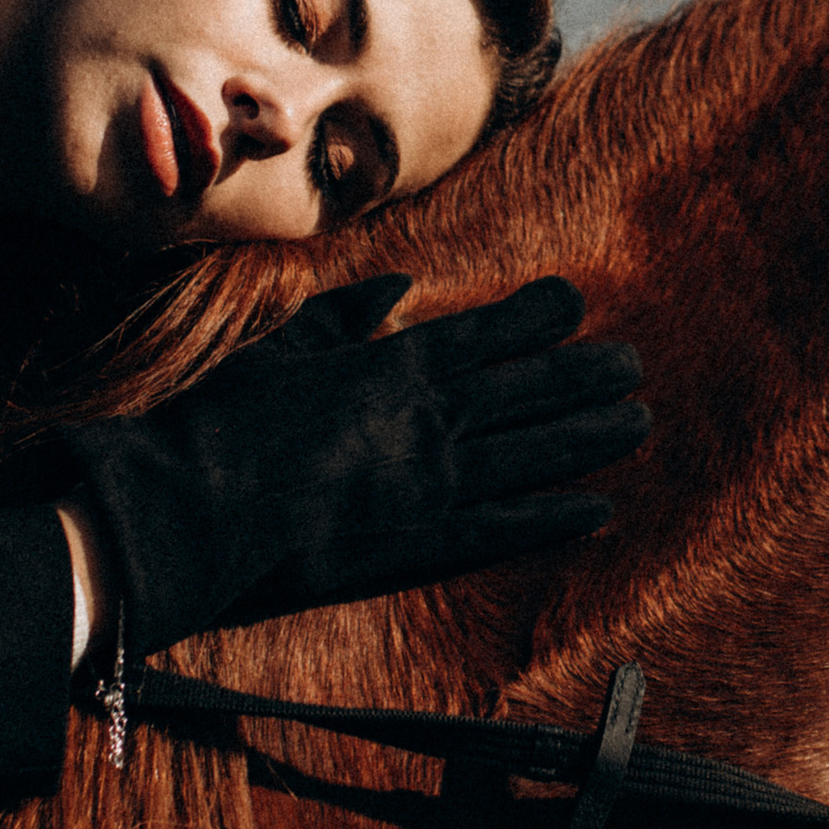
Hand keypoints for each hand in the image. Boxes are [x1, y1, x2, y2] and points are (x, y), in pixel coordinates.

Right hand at [58, 276, 647, 657]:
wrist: (191, 509)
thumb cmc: (223, 424)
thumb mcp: (283, 350)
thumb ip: (345, 316)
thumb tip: (396, 283)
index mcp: (392, 366)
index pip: (485, 334)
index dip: (538, 319)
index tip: (576, 305)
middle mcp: (428, 419)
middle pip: (528, 392)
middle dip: (586, 377)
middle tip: (634, 366)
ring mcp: (431, 483)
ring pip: (532, 455)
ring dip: (589, 438)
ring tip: (637, 424)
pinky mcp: (420, 545)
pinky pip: (505, 529)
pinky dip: (554, 519)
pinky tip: (597, 510)